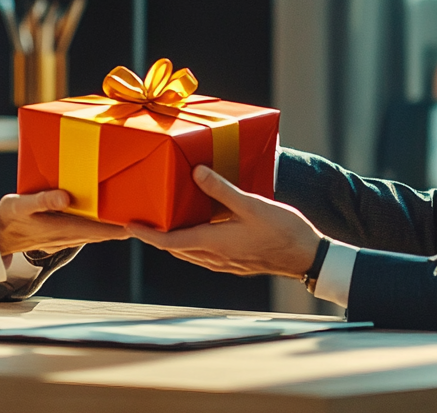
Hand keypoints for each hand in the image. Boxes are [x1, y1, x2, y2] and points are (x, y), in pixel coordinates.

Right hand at [0, 190, 128, 254]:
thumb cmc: (9, 217)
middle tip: (146, 216)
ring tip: (132, 214)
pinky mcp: (63, 235)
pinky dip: (101, 226)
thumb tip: (66, 197)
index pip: (101, 230)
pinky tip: (106, 218)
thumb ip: (43, 200)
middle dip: (124, 226)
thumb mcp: (22, 204)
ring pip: (98, 233)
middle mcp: (70, 235)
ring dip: (114, 226)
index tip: (140, 222)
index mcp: (65, 228)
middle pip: (105, 233)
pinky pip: (88, 231)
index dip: (121, 227)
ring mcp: (67, 237)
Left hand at [128, 166, 322, 278]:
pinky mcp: (234, 263)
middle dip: (156, 236)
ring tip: (164, 222)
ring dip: (174, 240)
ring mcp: (224, 263)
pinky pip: (204, 254)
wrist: (307, 257)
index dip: (147, 235)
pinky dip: (192, 242)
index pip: (169, 242)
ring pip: (189, 253)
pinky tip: (198, 229)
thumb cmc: (283, 231)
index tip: (129, 226)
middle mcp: (214, 258)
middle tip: (142, 220)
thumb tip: (196, 173)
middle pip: (175, 249)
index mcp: (213, 244)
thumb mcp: (251, 204)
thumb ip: (222, 189)